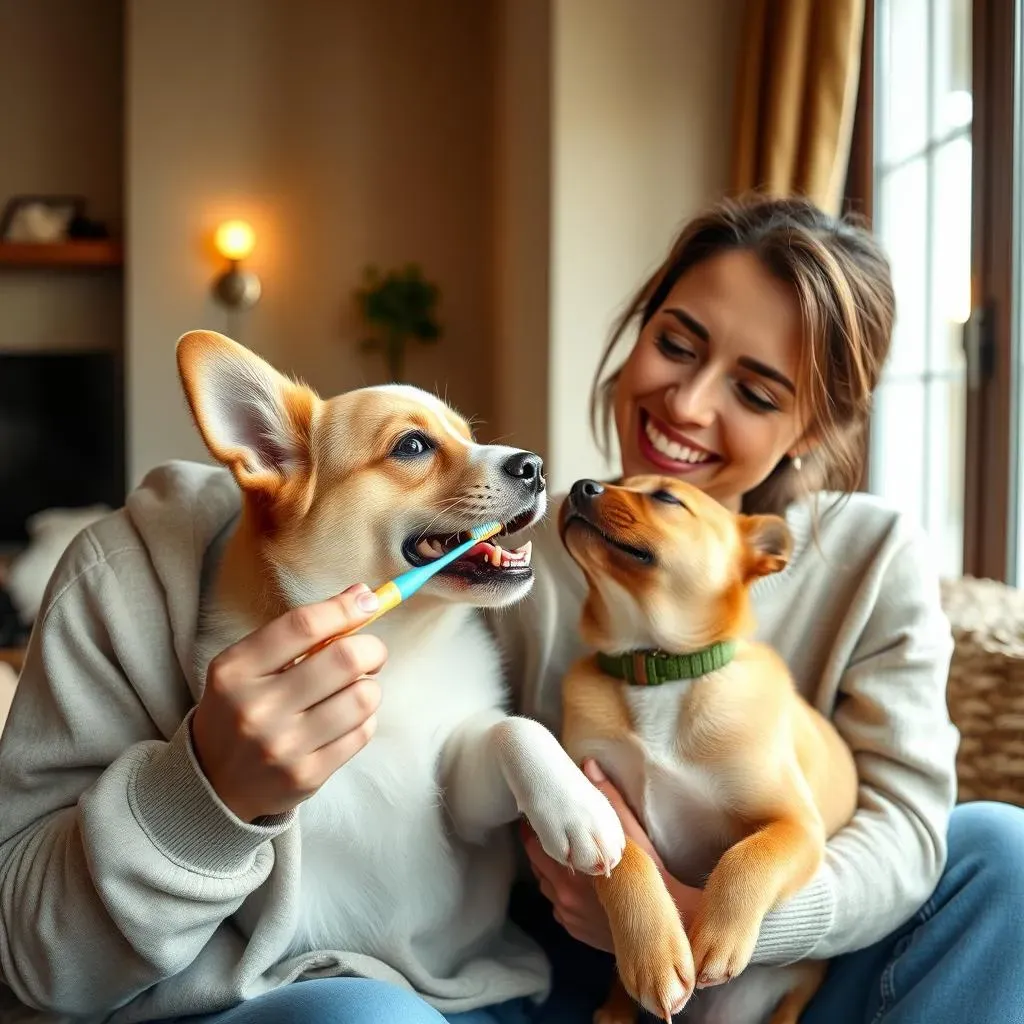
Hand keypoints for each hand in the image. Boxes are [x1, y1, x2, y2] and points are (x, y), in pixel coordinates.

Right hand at [191, 584, 387, 822]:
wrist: (212, 783)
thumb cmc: (239, 709)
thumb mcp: (248, 665)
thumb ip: (298, 631)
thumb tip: (361, 595)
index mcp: (235, 670)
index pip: (303, 625)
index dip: (345, 608)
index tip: (368, 600)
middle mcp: (256, 708)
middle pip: (344, 659)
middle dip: (371, 648)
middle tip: (371, 652)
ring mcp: (282, 746)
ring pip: (363, 697)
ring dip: (370, 686)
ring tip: (355, 689)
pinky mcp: (306, 775)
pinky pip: (362, 733)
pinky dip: (364, 719)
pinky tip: (346, 719)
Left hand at [524, 758, 699, 950]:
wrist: (668, 930)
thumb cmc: (653, 879)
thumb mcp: (631, 835)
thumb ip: (608, 799)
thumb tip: (589, 765)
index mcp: (572, 874)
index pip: (536, 846)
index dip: (535, 828)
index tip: (537, 814)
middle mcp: (565, 899)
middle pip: (537, 866)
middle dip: (541, 847)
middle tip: (548, 829)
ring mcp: (569, 918)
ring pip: (547, 887)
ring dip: (550, 870)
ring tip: (563, 852)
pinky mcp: (576, 932)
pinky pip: (558, 908)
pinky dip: (561, 893)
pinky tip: (576, 881)